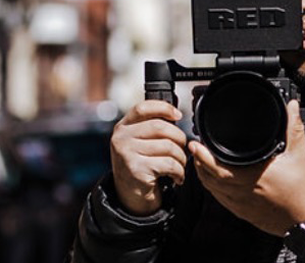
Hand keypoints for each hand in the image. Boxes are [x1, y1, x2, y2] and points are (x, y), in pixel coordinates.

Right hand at [110, 100, 187, 215]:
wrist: (130, 196)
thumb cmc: (140, 166)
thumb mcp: (139, 142)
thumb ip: (151, 127)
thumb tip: (176, 114)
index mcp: (123, 127)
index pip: (143, 108)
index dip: (164, 108)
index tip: (178, 115)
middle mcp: (121, 138)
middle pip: (161, 127)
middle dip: (179, 138)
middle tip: (182, 150)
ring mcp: (127, 154)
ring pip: (169, 146)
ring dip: (181, 158)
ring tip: (179, 165)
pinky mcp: (137, 170)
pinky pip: (169, 164)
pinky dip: (179, 172)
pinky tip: (177, 177)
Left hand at [189, 100, 304, 235]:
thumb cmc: (304, 191)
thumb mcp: (300, 154)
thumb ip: (293, 127)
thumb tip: (290, 107)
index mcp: (253, 176)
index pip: (217, 167)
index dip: (203, 155)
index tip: (197, 144)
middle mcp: (243, 192)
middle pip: (209, 178)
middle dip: (199, 163)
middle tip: (196, 150)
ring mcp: (242, 205)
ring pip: (213, 191)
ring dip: (204, 176)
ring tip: (202, 163)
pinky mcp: (245, 213)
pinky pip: (221, 201)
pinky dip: (214, 189)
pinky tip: (217, 182)